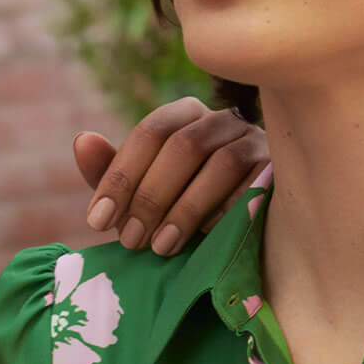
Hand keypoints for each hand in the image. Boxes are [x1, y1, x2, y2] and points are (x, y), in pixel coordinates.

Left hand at [75, 98, 268, 255]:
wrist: (244, 236)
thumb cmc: (184, 208)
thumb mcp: (142, 193)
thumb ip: (111, 172)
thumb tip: (82, 141)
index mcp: (185, 116)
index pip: (149, 132)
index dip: (120, 176)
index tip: (97, 221)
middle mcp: (223, 119)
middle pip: (183, 145)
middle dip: (150, 196)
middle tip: (130, 241)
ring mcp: (257, 141)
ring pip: (221, 162)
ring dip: (185, 208)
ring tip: (161, 247)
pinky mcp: (282, 170)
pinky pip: (255, 185)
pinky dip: (226, 212)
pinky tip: (204, 239)